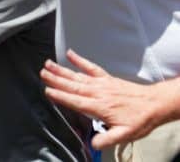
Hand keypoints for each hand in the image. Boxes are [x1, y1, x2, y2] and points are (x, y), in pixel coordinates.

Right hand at [42, 49, 171, 149]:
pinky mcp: (107, 78)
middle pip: (73, 85)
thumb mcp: (125, 134)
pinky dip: (80, 60)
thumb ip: (107, 138)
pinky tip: (70, 54)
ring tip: (48, 64)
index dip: (61, 96)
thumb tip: (93, 143)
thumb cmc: (140, 120)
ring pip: (78, 76)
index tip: (47, 91)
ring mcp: (102, 84)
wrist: (155, 104)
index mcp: (100, 107)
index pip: (76, 101)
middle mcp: (98, 93)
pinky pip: (91, 67)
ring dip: (62, 70)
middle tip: (42, 73)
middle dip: (56, 79)